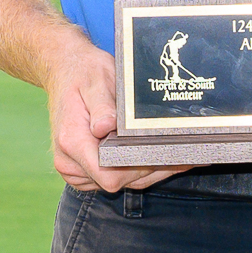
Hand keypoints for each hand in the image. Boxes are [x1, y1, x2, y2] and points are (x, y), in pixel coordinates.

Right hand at [42, 38, 181, 194]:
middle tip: (185, 154)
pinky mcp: (84, 169)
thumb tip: (105, 127)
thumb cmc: (83, 73)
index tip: (165, 155)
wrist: (66, 70)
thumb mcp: (96, 81)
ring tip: (181, 155)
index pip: (109, 175)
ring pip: (120, 182)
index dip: (139, 168)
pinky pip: (115, 177)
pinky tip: (159, 155)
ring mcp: (75, 169)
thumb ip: (102, 105)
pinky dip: (137, 168)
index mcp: (71, 141)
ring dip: (148, 170)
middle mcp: (69, 161)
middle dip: (151, 168)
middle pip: (118, 181)